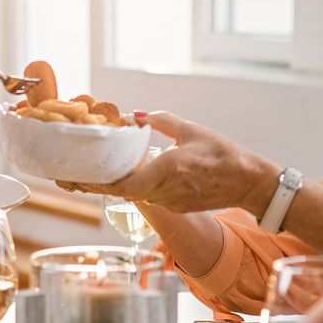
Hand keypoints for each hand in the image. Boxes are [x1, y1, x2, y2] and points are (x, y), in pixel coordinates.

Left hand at [61, 111, 273, 211]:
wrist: (248, 182)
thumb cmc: (224, 154)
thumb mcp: (191, 130)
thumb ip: (160, 121)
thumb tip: (134, 115)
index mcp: (168, 168)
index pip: (125, 184)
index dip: (99, 185)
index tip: (79, 179)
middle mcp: (166, 189)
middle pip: (124, 191)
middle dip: (100, 184)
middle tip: (73, 176)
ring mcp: (172, 201)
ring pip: (137, 194)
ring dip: (119, 185)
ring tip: (95, 174)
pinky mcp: (178, 207)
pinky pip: (151, 197)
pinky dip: (138, 187)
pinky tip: (128, 177)